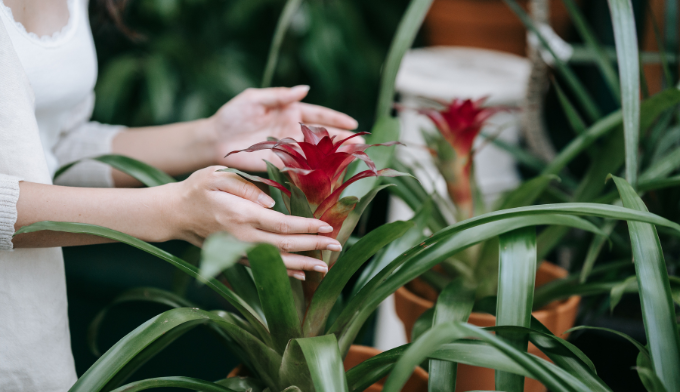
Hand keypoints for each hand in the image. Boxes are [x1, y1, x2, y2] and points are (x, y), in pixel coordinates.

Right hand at [169, 166, 335, 277]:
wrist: (173, 213)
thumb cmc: (197, 189)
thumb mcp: (217, 175)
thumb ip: (246, 186)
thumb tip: (271, 202)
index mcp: (241, 214)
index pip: (282, 224)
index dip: (306, 227)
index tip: (327, 226)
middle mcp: (242, 237)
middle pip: (285, 246)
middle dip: (313, 246)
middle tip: (338, 246)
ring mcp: (239, 250)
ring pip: (277, 262)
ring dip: (303, 264)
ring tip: (325, 267)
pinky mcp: (236, 257)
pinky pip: (265, 267)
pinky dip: (285, 272)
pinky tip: (302, 274)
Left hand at [210, 86, 362, 171]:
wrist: (216, 139)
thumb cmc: (233, 115)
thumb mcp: (255, 98)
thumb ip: (280, 95)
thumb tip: (305, 89)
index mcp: (290, 111)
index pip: (319, 114)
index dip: (336, 118)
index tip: (353, 122)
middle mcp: (293, 130)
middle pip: (323, 134)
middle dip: (343, 138)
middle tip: (361, 143)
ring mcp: (289, 148)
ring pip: (318, 151)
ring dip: (335, 154)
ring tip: (354, 156)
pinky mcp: (281, 162)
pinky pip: (303, 165)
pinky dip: (318, 168)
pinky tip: (332, 171)